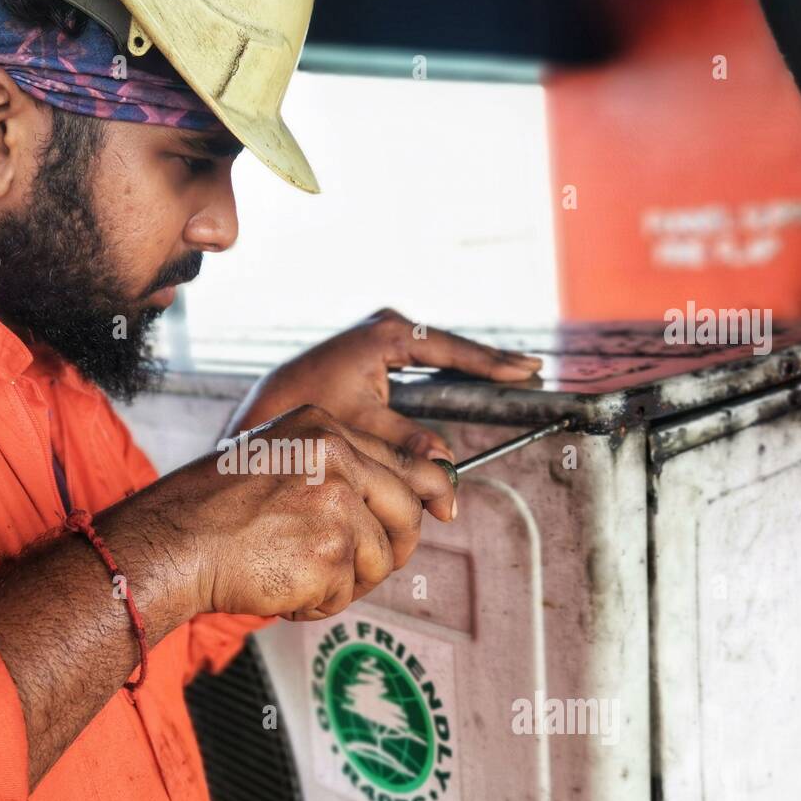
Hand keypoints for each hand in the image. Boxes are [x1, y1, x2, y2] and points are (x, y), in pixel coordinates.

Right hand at [150, 404, 454, 621]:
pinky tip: (284, 588)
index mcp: (323, 429)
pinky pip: (348, 592)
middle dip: (392, 548)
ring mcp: (337, 505)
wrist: (173, 543)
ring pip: (378, 560)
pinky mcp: (331, 553)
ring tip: (297, 575)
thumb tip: (394, 496)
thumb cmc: (209, 509)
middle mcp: (336, 459)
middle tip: (360, 567)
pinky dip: (319, 602)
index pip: (403, 460)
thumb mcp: (277, 458)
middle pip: (406, 513)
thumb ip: (334, 468)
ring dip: (344, 581)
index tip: (445, 507)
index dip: (430, 491)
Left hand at [224, 307, 541, 462]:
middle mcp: (385, 326)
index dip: (491, 363)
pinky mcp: (375, 347)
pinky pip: (424, 358)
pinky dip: (448, 370)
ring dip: (470, 366)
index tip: (525, 369)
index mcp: (386, 336)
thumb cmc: (310, 409)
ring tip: (511, 373)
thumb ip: (409, 446)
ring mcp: (380, 333)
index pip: (452, 350)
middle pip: (451, 346)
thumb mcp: (364, 428)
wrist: (271, 403)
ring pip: (438, 352)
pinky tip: (471, 379)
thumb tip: (448, 474)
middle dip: (488, 362)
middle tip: (530, 369)